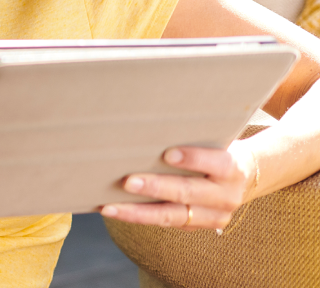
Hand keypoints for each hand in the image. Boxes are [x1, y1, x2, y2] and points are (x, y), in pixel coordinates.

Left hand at [100, 143, 255, 229]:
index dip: (193, 159)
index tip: (168, 154)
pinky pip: (165, 223)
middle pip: (188, 192)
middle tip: (127, 182)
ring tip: (111, 207)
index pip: (217, 163)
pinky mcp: (197, 226)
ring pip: (173, 216)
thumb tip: (147, 127)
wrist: (243, 177)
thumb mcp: (213, 140)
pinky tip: (115, 210)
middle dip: (156, 188)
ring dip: (138, 212)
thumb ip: (191, 137)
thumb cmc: (215, 149)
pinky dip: (138, 217)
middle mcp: (226, 196)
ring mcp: (213, 216)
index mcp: (232, 168)